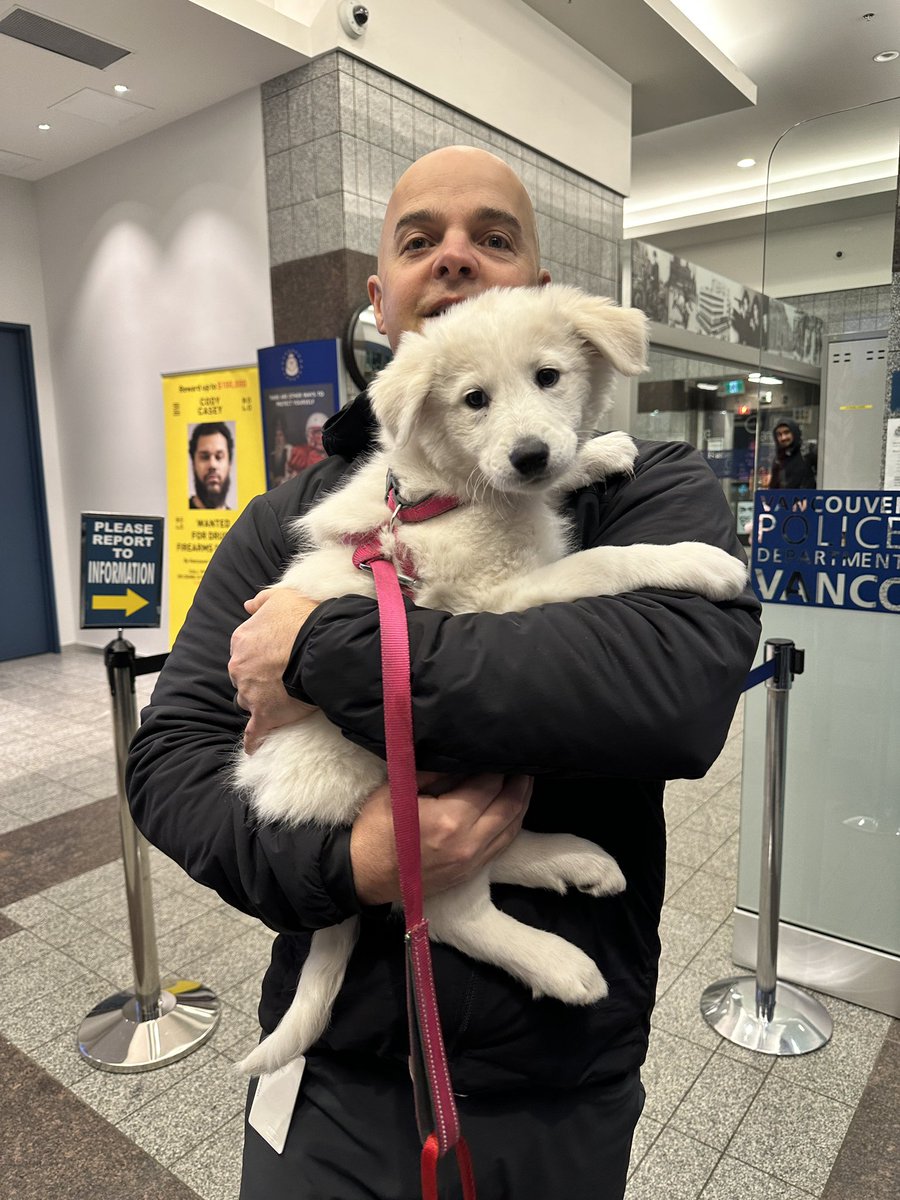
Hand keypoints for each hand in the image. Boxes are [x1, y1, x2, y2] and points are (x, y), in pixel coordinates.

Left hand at [228, 588, 318, 753]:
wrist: (320, 645)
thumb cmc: (303, 619)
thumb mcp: (281, 597)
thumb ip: (262, 601)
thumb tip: (247, 605)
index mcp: (242, 640)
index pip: (244, 651)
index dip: (260, 656)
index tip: (274, 658)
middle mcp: (240, 667)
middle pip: (244, 677)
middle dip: (257, 679)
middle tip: (280, 679)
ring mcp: (250, 692)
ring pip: (249, 701)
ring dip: (260, 702)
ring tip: (278, 704)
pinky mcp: (264, 715)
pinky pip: (254, 733)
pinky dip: (253, 740)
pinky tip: (253, 748)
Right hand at [349, 772, 531, 905]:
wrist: (363, 875)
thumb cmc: (375, 829)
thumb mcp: (398, 789)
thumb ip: (434, 772)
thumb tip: (462, 757)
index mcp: (449, 820)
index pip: (489, 785)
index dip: (498, 766)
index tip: (501, 750)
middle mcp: (468, 843)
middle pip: (509, 806)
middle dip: (519, 782)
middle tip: (523, 761)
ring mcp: (472, 861)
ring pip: (512, 828)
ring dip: (521, 802)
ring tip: (523, 781)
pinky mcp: (470, 873)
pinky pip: (502, 845)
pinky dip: (512, 823)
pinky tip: (512, 809)